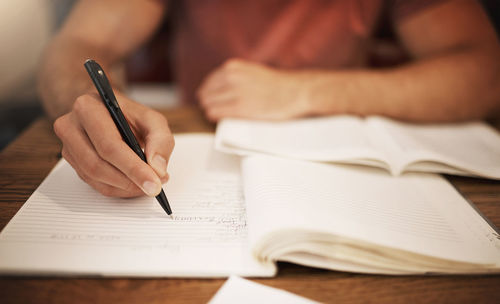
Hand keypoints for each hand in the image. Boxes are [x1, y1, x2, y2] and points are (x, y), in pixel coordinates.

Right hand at [53, 92, 173, 197]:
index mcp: (89, 108)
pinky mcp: (72, 161)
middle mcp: (71, 125)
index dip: (133, 168)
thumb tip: (157, 168)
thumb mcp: (153, 120)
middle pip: (97, 165)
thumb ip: (161, 140)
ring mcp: (68, 145)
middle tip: (153, 187)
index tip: (154, 183)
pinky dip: (116, 188)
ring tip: (146, 184)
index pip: (109, 145)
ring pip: (94, 177)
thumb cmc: (129, 115)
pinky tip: (132, 184)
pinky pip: (93, 183)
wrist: (109, 113)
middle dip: (129, 181)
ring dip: (123, 187)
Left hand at [197, 59, 312, 121]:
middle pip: (205, 93)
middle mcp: (231, 77)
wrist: (295, 91)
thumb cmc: (277, 85)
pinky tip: (220, 119)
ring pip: (207, 104)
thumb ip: (235, 77)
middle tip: (217, 110)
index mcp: (233, 67)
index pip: (209, 82)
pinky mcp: (240, 107)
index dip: (210, 94)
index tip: (215, 101)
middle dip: (209, 102)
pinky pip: (215, 113)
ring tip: (222, 115)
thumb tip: (218, 89)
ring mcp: (235, 92)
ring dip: (211, 111)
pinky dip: (215, 117)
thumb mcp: (251, 71)